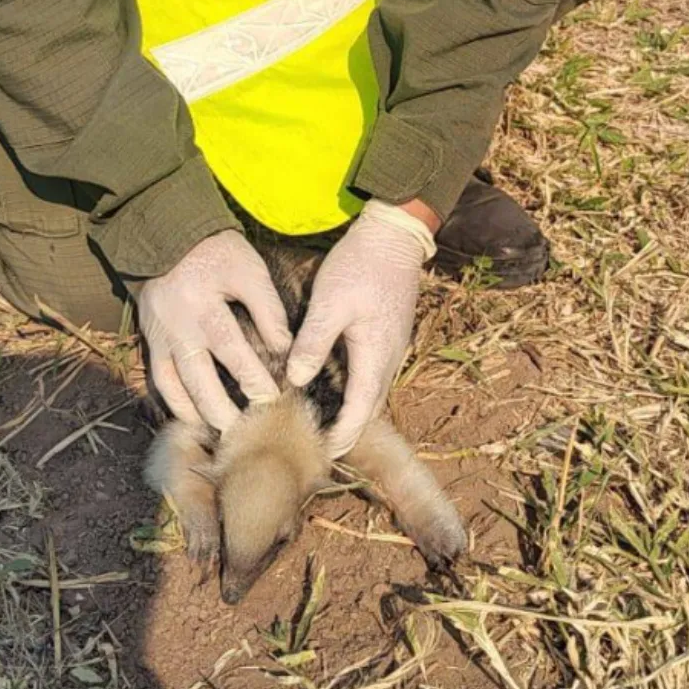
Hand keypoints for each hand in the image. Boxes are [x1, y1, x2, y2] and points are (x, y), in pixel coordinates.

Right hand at [137, 230, 291, 430]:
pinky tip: (193, 416)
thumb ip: (267, 309)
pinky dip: (175, 402)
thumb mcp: (247, 270)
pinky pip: (158, 380)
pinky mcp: (150, 340)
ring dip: (197, 413)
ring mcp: (159, 337)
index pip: (231, 351)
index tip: (273, 398)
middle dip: (223, 410)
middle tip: (245, 431)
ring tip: (220, 432)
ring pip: (175, 387)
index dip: (253, 378)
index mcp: (203, 306)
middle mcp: (176, 327)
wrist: (166, 235)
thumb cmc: (215, 251)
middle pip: (199, 381)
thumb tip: (285, 350)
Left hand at [285, 200, 436, 454]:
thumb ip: (312, 344)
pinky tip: (336, 389)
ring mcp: (392, 347)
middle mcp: (390, 358)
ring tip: (325, 426)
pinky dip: (357, 392)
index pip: (361, 411)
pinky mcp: (388, 335)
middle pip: (370, 408)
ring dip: (353, 413)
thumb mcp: (329, 304)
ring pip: (373, 392)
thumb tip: (294, 380)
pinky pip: (373, 375)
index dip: (342, 436)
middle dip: (348, 432)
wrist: (393, 235)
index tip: (321, 453)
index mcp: (376, 356)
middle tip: (319, 449)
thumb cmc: (360, 266)